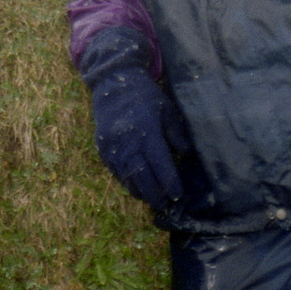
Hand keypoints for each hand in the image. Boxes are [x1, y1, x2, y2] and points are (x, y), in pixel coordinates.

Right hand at [90, 69, 186, 208]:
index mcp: (147, 131)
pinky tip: (138, 187)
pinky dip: (129, 183)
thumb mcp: (167, 109)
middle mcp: (128, 143)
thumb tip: (186, 154)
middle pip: (143, 177)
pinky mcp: (103, 150)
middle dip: (156, 195)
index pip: (161, 165)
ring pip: (128, 179)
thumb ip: (177, 133)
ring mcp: (113, 148)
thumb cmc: (145, 96)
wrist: (113, 84)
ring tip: (154, 200)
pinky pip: (117, 173)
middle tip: (167, 205)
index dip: (170, 183)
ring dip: (142, 192)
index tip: (179, 195)